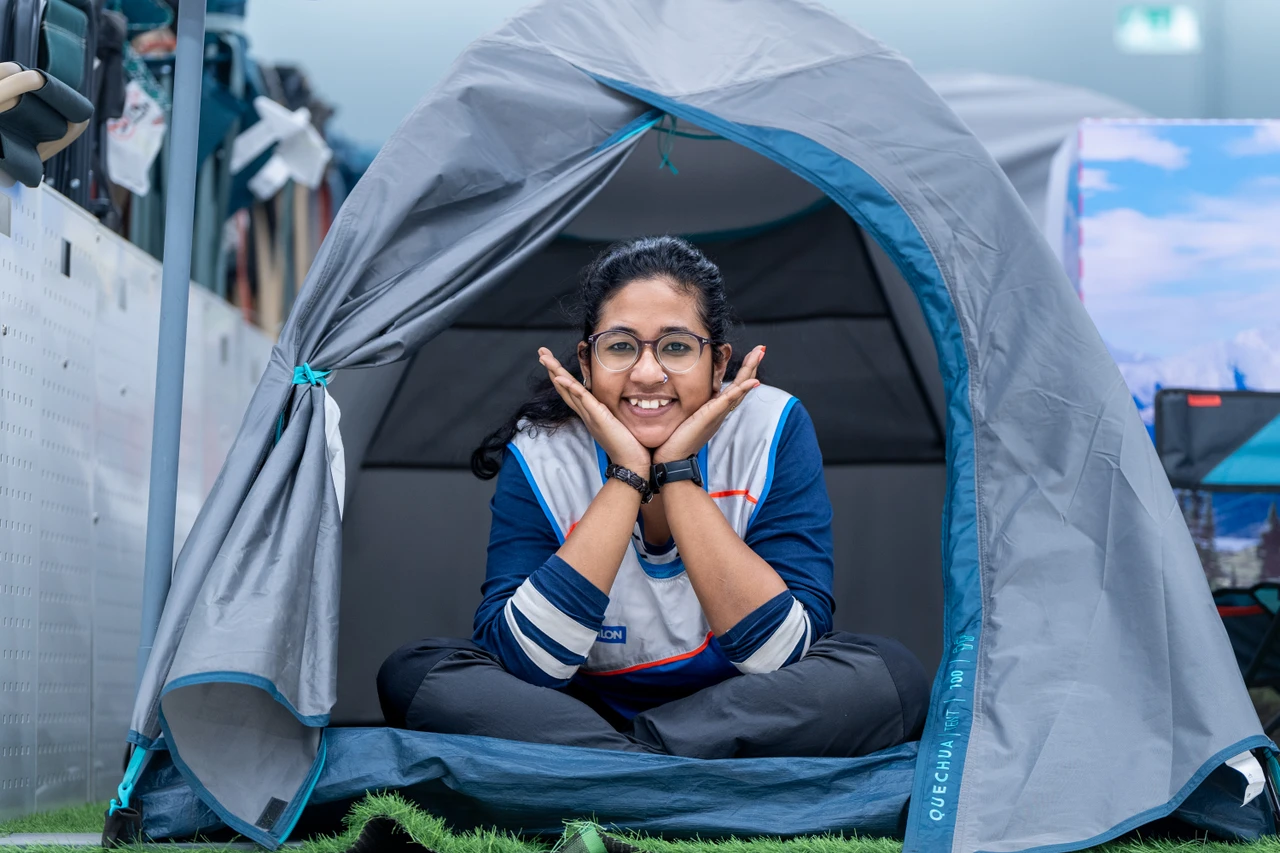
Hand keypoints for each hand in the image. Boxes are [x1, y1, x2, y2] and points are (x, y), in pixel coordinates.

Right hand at [538, 348, 650, 474]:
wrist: (632, 463)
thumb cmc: (629, 445)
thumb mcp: (618, 421)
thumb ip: (612, 411)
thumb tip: (618, 400)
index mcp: (590, 413)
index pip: (571, 390)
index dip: (561, 375)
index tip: (553, 360)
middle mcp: (585, 413)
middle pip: (563, 387)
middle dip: (552, 368)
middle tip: (541, 352)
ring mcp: (590, 415)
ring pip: (568, 390)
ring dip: (555, 372)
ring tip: (544, 358)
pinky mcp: (598, 417)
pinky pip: (582, 400)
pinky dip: (570, 388)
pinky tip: (560, 377)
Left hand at [654, 346, 763, 464]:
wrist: (671, 459)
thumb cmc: (674, 441)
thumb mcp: (684, 416)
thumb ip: (688, 406)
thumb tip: (680, 394)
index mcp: (714, 410)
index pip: (732, 387)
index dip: (742, 372)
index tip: (749, 356)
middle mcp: (719, 411)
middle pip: (741, 385)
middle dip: (751, 366)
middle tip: (761, 349)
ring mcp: (717, 413)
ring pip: (739, 388)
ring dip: (750, 370)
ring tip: (759, 354)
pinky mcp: (711, 416)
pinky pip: (730, 400)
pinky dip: (742, 390)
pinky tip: (753, 381)